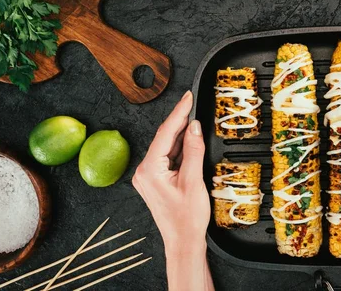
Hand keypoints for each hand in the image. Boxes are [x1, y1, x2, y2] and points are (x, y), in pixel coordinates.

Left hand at [132, 91, 213, 290]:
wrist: (183, 242)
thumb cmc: (187, 219)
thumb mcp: (194, 180)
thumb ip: (193, 150)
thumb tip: (194, 127)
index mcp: (150, 170)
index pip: (166, 133)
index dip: (179, 112)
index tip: (188, 98)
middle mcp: (145, 171)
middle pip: (165, 138)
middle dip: (180, 121)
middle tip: (192, 102)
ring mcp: (150, 176)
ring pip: (167, 147)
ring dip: (181, 134)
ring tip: (195, 118)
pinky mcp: (157, 180)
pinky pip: (169, 157)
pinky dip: (180, 148)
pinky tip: (190, 140)